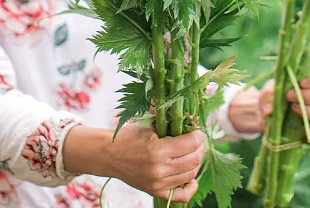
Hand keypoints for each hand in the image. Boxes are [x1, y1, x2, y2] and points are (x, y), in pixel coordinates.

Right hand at [63, 123, 204, 202]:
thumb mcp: (148, 124)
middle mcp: (159, 168)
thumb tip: (187, 114)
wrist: (109, 155)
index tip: (198, 131)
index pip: (190, 144)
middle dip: (200, 148)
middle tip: (198, 141)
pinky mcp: (155, 191)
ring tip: (193, 153)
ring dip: (196, 162)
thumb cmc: (129, 136)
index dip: (198, 136)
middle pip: (193, 160)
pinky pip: (181, 196)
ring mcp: (158, 182)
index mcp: (157, 148)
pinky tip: (191, 177)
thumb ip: (168, 119)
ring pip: (190, 175)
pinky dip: (190, 186)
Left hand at [260, 72, 309, 146]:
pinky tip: (307, 128)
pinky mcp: (306, 137)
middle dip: (308, 95)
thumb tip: (270, 110)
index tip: (301, 82)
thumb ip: (268, 94)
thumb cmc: (269, 98)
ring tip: (293, 108)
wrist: (262, 116)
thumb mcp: (267, 91)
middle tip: (289, 96)